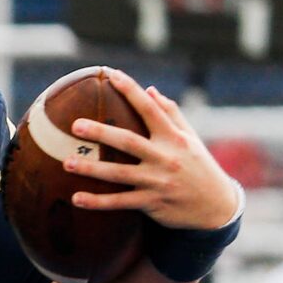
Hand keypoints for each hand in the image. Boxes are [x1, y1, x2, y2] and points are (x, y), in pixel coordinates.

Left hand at [65, 72, 244, 231]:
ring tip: (66, 162)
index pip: (150, 109)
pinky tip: (76, 198)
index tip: (111, 75)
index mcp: (174, 138)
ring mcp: (158, 181)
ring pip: (119, 174)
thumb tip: (149, 89)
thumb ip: (170, 114)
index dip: (130, 90)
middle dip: (101, 133)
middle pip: (128, 141)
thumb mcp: (190, 138)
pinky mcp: (152, 203)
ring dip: (92, 168)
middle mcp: (166, 157)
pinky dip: (98, 202)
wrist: (216, 207)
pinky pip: (120, 203)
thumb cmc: (199, 167)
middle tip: (75, 126)